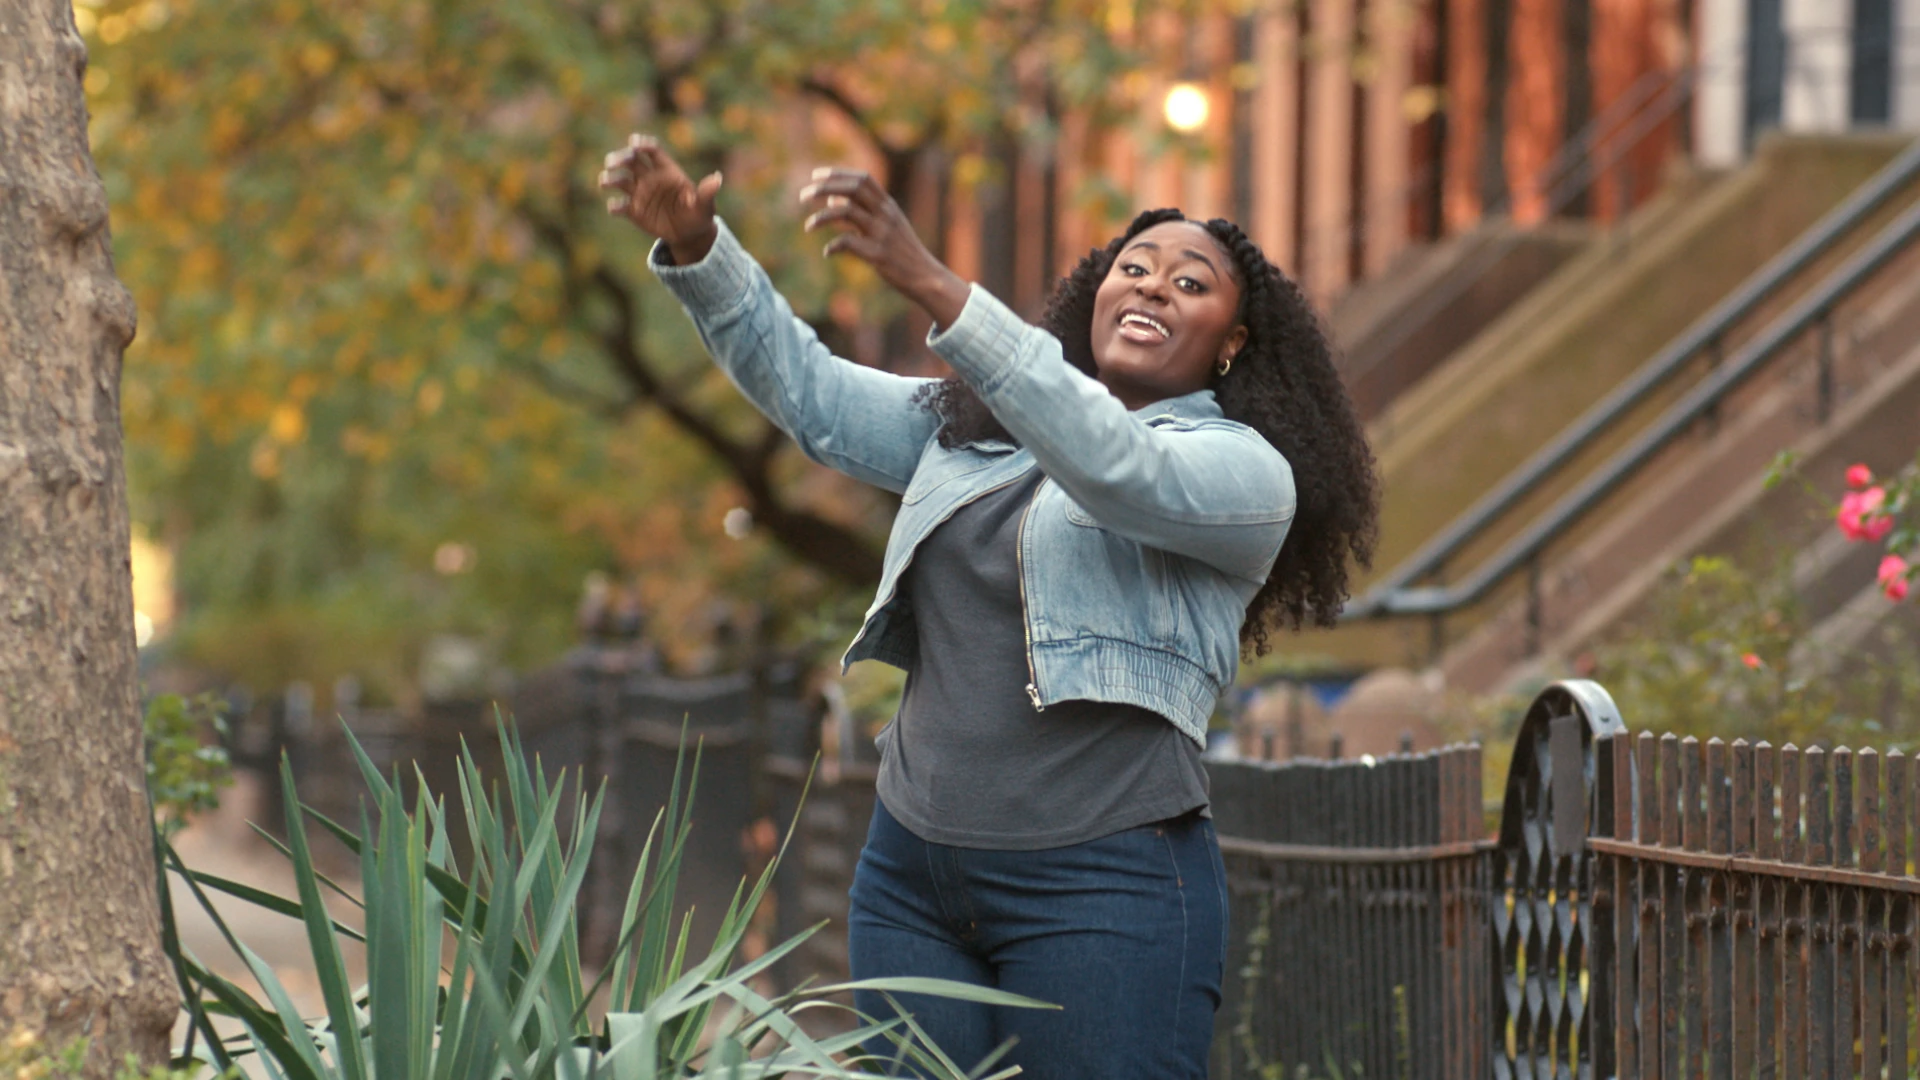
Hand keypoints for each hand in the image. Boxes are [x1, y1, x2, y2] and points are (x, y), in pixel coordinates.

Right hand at [599, 134, 721, 263]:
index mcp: (666, 170)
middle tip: (611, 162)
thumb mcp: (704, 205)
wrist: (689, 234)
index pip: (652, 151)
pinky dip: (615, 206)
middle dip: (620, 159)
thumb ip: (707, 192)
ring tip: (605, 181)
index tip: (634, 143)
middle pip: (631, 161)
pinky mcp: (633, 211)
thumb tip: (717, 179)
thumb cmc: (699, 214)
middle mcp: (650, 178)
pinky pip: (620, 206)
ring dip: (611, 179)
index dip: (643, 144)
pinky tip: (614, 207)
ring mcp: (640, 193)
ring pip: (620, 180)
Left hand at [801, 167, 969, 329]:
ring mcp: (882, 233)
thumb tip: (831, 199)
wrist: (925, 276)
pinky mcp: (877, 254)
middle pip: (852, 189)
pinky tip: (827, 253)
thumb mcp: (887, 225)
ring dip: (822, 216)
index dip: (837, 174)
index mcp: (888, 205)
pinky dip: (833, 246)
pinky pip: (847, 242)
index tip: (815, 175)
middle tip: (803, 196)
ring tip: (808, 226)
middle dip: (824, 188)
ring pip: (845, 211)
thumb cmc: (903, 251)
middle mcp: (885, 214)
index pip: (862, 179)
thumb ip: (862, 210)